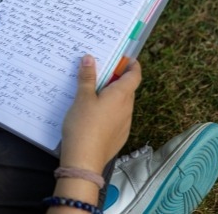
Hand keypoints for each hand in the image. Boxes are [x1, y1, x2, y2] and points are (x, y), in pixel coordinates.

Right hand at [60, 55, 141, 172]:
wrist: (84, 160)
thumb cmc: (83, 124)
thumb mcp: (82, 97)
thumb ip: (87, 77)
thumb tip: (90, 58)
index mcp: (121, 95)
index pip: (135, 75)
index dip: (133, 65)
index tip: (125, 59)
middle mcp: (127, 108)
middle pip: (128, 89)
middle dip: (118, 79)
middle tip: (101, 73)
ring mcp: (125, 124)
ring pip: (122, 104)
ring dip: (113, 95)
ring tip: (94, 93)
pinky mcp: (119, 136)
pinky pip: (118, 117)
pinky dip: (110, 110)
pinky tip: (94, 115)